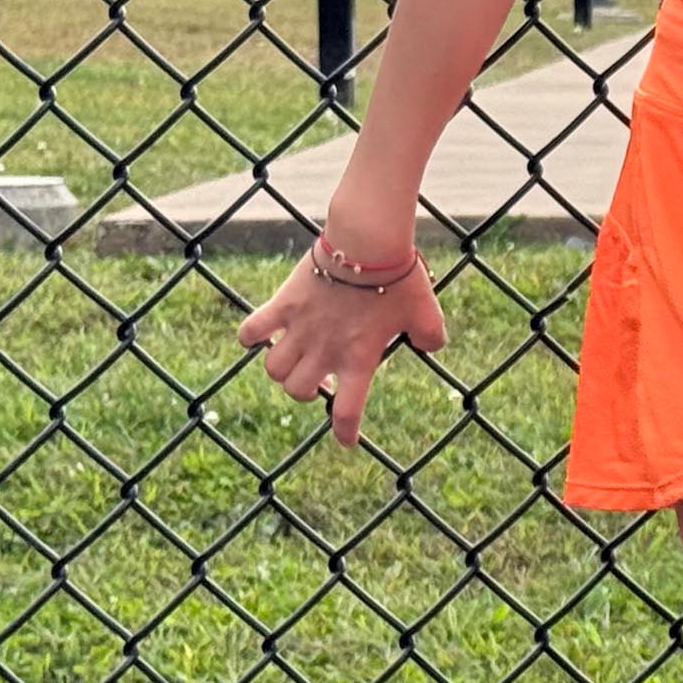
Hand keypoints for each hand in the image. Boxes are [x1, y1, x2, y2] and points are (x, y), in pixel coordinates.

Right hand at [234, 230, 446, 445]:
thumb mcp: (427, 313)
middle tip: (319, 378)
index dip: (346, 432)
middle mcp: (325, 350)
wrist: (367, 241)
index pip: (348, 411)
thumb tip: (433, 347)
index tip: (347, 441)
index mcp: (360, 358)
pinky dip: (249, 337)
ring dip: (281, 369)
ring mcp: (300, 328)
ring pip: (273, 369)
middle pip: (297, 391)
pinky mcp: (283, 304)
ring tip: (294, 358)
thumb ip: (432, 337)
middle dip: (305, 391)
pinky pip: (250, 331)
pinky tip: (259, 334)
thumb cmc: (399, 278)